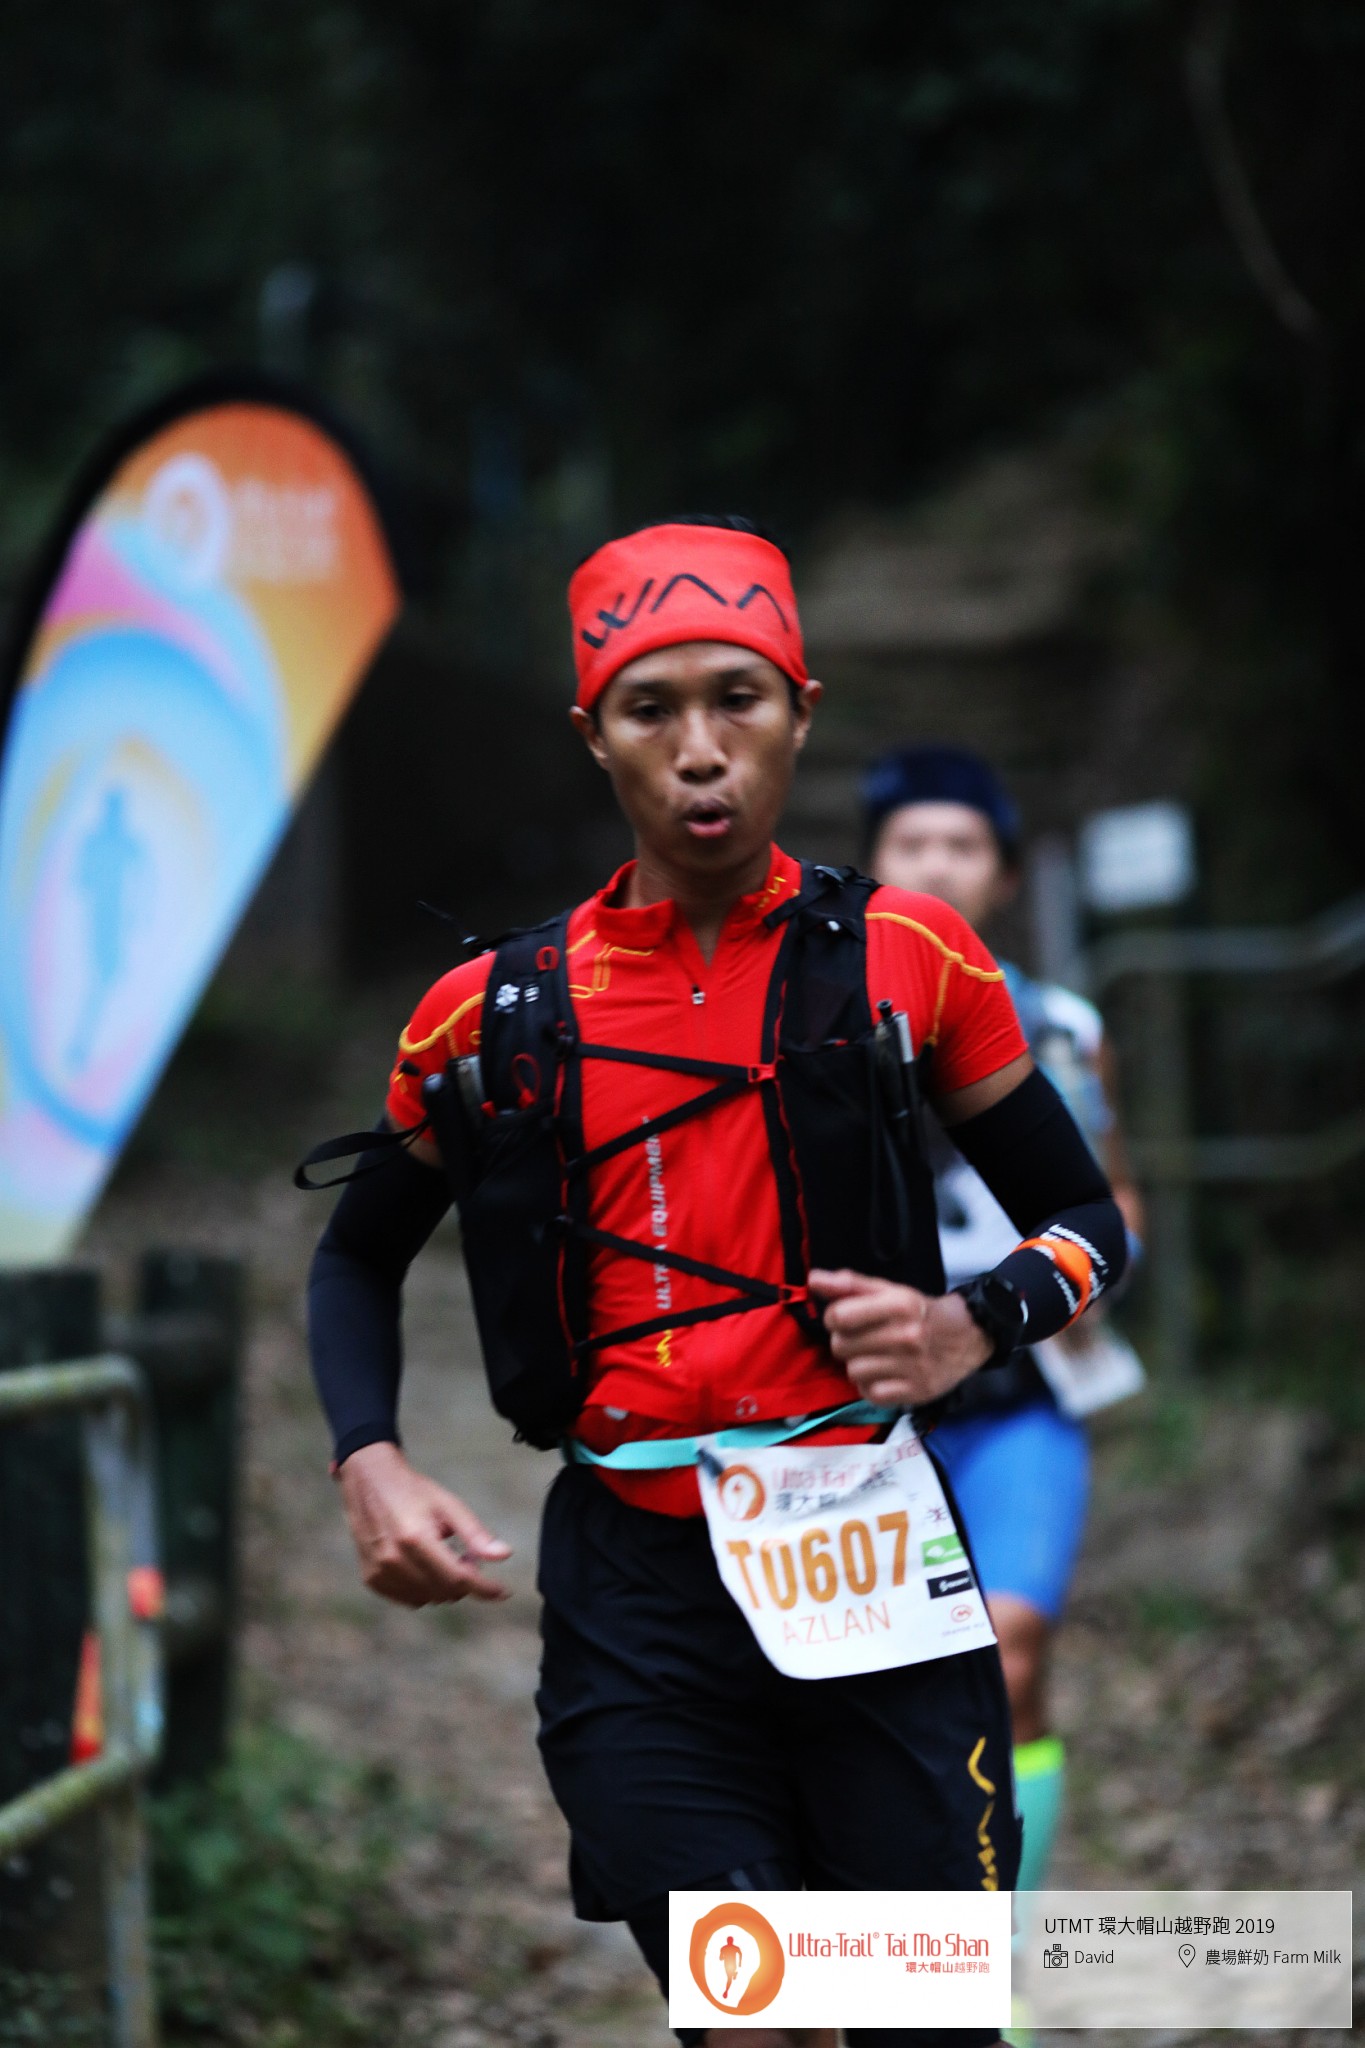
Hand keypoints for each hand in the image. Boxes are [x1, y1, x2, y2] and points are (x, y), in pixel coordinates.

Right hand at [336, 1441, 511, 1606]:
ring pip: (429, 1599)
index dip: (485, 1588)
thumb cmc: (413, 1492)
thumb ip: (476, 1534)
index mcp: (416, 1538)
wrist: (369, 1482)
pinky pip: (410, 1599)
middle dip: (464, 1580)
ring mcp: (380, 1572)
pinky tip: (425, 1565)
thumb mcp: (449, 1505)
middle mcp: (394, 1559)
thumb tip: (504, 1556)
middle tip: (466, 1556)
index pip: (458, 1578)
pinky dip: (424, 1589)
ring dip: (444, 1586)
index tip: (504, 1592)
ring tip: (443, 1556)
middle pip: (445, 1591)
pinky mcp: (371, 1579)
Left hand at [807, 1269, 992, 1406]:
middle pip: (841, 1346)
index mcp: (899, 1304)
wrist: (967, 1336)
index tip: (845, 1318)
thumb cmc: (918, 1312)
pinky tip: (885, 1374)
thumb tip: (813, 1279)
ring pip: (853, 1371)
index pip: (838, 1316)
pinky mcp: (917, 1392)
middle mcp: (907, 1335)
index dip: (834, 1318)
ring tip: (876, 1356)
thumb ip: (849, 1285)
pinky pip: (871, 1393)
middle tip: (865, 1338)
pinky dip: (872, 1386)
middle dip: (846, 1341)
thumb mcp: (888, 1290)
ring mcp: (913, 1366)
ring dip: (859, 1365)